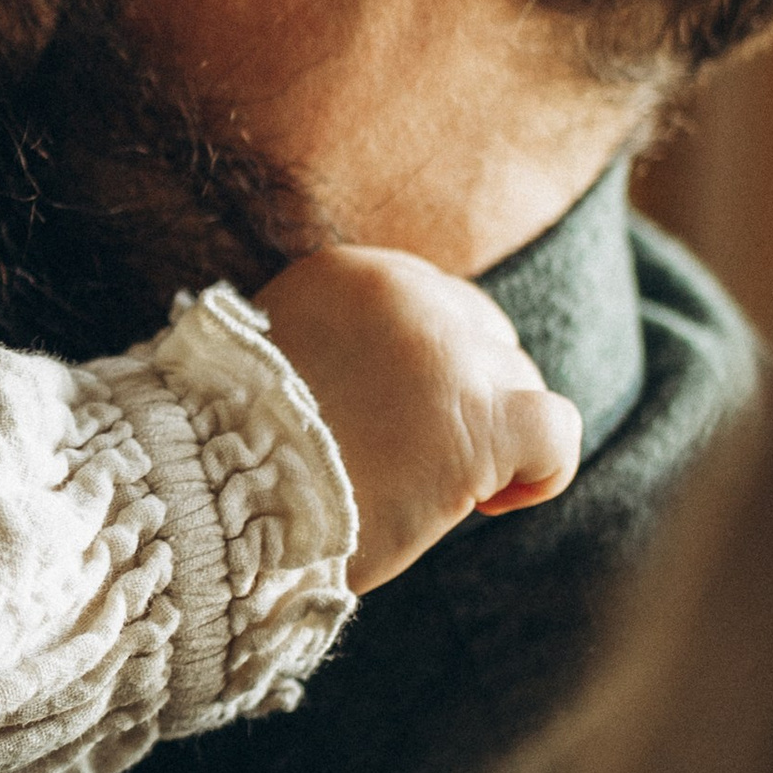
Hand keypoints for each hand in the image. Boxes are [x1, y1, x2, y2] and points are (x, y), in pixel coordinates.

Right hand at [257, 246, 581, 592]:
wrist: (218, 500)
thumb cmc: (235, 455)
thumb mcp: (275, 361)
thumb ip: (337, 344)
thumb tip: (389, 382)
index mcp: (346, 272)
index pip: (436, 301)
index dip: (432, 365)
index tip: (396, 415)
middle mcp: (404, 296)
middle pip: (484, 335)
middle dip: (464, 395)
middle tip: (412, 456)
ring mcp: (445, 356)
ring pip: (517, 381)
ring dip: (488, 436)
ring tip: (433, 487)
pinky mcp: (476, 423)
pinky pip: (554, 431)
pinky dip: (542, 470)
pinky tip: (495, 500)